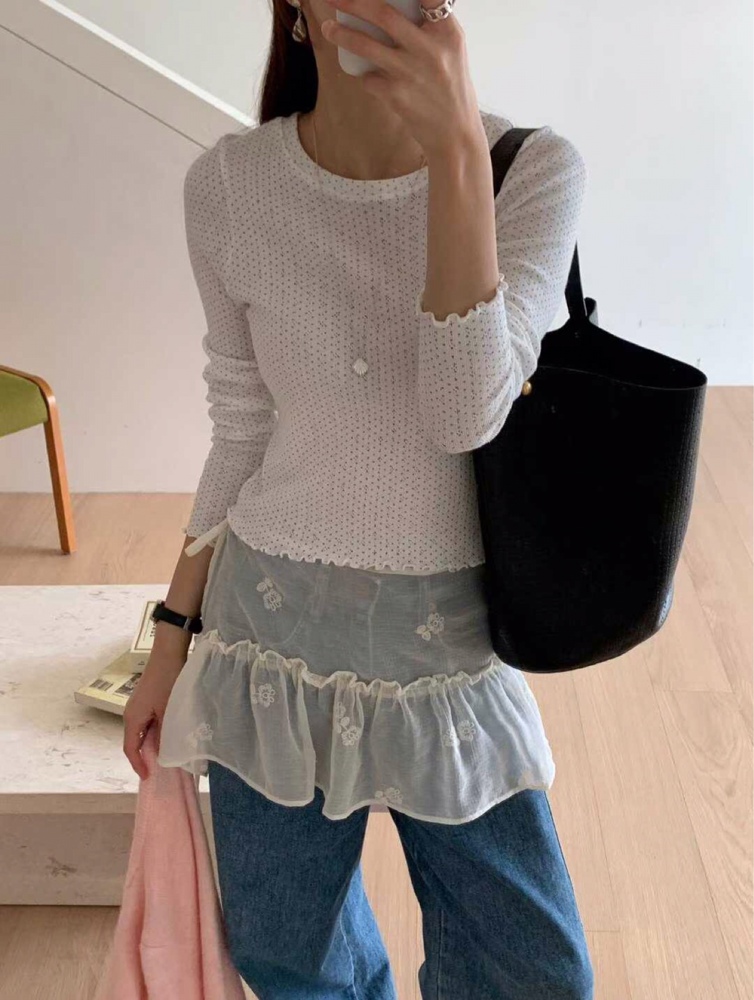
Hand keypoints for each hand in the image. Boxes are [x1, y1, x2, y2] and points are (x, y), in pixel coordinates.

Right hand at [122, 650, 185, 778]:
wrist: (168, 653)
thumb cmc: (168, 680)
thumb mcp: (169, 710)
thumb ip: (165, 733)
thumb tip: (164, 754)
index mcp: (132, 718)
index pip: (130, 748)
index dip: (137, 765)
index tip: (147, 777)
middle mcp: (130, 714)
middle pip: (133, 742)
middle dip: (143, 757)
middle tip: (157, 770)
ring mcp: (137, 706)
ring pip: (141, 732)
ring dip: (150, 745)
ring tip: (164, 756)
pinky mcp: (145, 700)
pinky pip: (145, 723)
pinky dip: (153, 734)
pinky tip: (166, 736)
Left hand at [320, 0, 484, 160]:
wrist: (455, 134)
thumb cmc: (451, 89)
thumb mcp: (451, 51)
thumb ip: (431, 28)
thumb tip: (390, 10)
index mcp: (447, 33)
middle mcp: (429, 49)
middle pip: (384, 14)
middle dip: (353, 3)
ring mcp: (410, 72)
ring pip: (366, 46)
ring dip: (342, 35)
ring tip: (329, 29)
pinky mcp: (396, 95)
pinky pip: (369, 78)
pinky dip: (366, 76)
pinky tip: (373, 79)